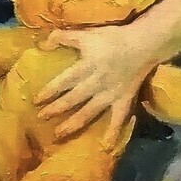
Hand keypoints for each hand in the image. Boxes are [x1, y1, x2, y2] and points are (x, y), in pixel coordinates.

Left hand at [34, 24, 155, 146]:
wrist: (144, 43)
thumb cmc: (114, 37)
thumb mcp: (87, 34)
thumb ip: (64, 37)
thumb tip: (41, 44)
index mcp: (87, 66)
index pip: (63, 81)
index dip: (49, 91)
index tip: (36, 101)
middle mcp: (96, 83)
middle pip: (73, 98)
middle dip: (56, 108)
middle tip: (41, 118)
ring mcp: (110, 94)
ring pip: (89, 111)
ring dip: (73, 123)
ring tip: (59, 134)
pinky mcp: (124, 99)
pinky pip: (118, 118)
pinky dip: (112, 132)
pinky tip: (105, 146)